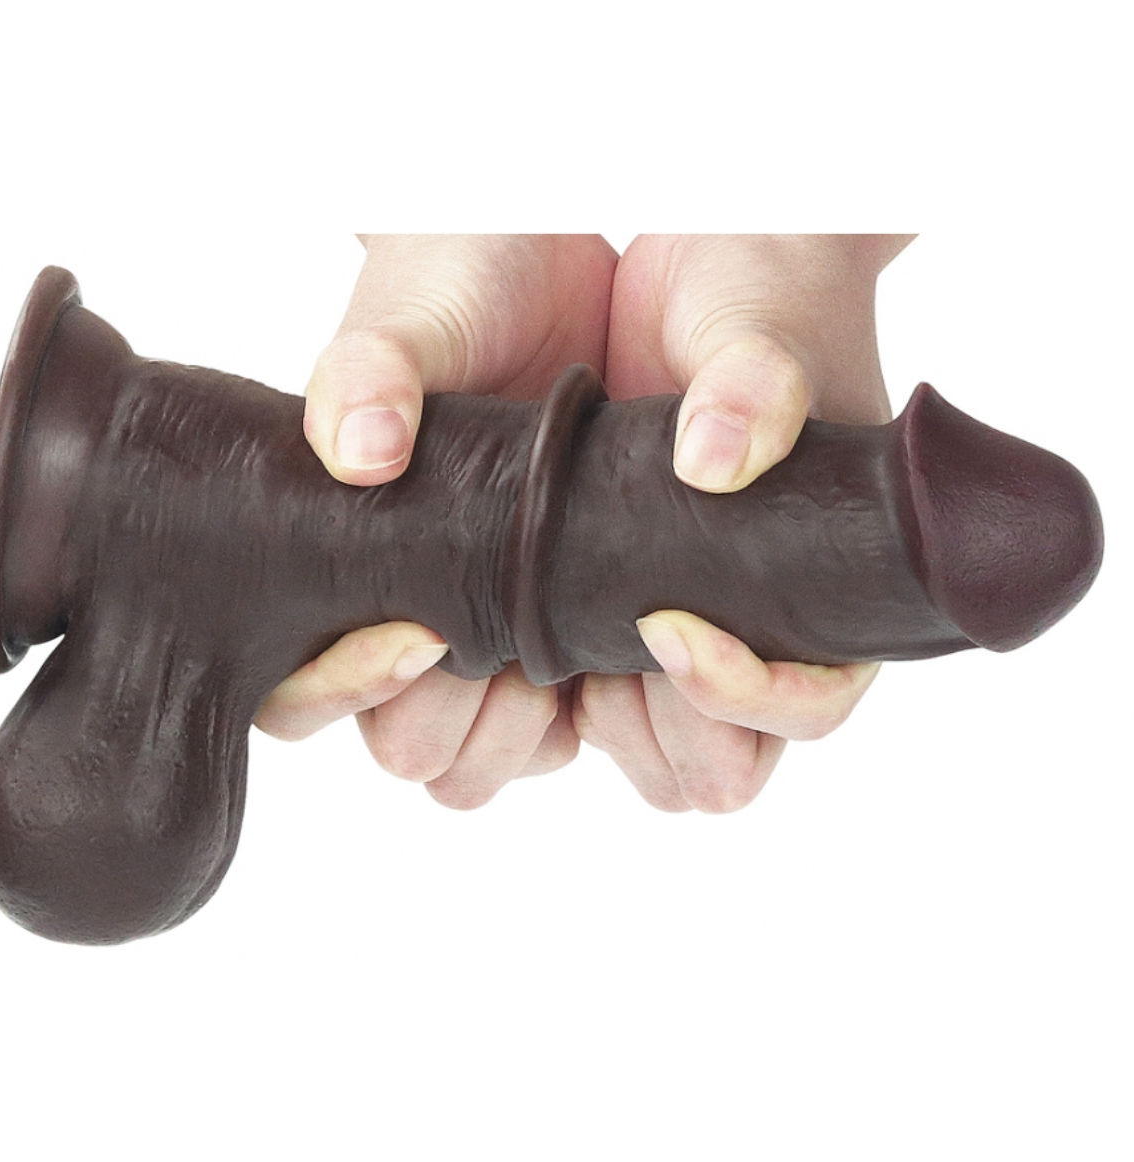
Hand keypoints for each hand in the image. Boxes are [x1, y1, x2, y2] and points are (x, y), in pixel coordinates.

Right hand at [255, 235, 616, 807]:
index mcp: (355, 563)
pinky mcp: (596, 618)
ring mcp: (516, 628)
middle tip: (517, 655)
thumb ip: (369, 371)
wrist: (568, 251)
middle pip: (420, 753)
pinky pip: (608, 725)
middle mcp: (428, 615)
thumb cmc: (459, 276)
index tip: (420, 630)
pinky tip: (651, 642)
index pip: (300, 690)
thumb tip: (359, 453)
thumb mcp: (409, 312)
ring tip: (589, 657)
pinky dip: (635, 714)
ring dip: (544, 733)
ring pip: (511, 756)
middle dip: (464, 730)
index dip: (342, 686)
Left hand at [573, 234, 911, 812]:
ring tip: (529, 646)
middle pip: (713, 767)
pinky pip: (564, 697)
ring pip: (634, 752)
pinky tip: (484, 633)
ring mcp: (669, 620)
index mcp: (818, 589)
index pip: (810, 705)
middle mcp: (747, 625)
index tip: (667, 623)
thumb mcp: (763, 330)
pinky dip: (523, 697)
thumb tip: (713, 462)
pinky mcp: (591, 597)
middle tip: (589, 658)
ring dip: (580, 731)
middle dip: (651, 739)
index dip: (742, 698)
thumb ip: (756, 386)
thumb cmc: (759, 292)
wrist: (695, 252)